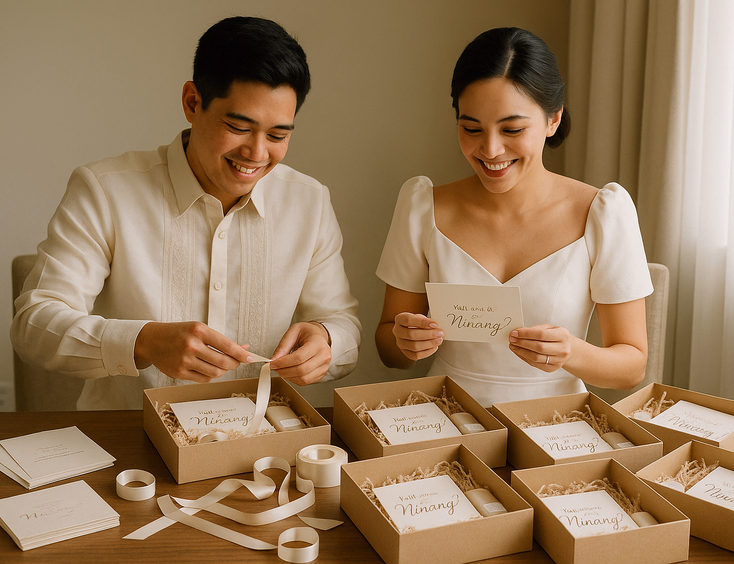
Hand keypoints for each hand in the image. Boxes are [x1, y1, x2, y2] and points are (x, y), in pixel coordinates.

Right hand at [134, 321, 252, 382]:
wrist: (151, 341)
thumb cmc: (178, 333)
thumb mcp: (199, 329)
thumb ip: (219, 340)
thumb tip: (242, 348)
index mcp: (199, 331)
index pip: (227, 345)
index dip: (241, 353)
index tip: (249, 357)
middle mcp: (192, 346)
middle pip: (223, 362)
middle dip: (235, 363)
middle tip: (238, 362)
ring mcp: (185, 361)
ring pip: (216, 372)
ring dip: (223, 370)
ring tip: (221, 364)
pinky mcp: (179, 373)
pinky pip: (204, 379)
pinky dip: (211, 375)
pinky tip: (209, 368)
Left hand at [269, 322, 331, 384]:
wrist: (318, 336)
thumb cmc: (307, 333)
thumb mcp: (293, 332)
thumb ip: (283, 346)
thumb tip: (274, 360)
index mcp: (318, 343)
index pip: (298, 358)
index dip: (283, 363)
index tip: (273, 363)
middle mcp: (324, 356)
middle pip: (301, 370)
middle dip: (284, 371)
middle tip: (275, 368)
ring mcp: (324, 367)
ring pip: (303, 379)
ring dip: (288, 377)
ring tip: (281, 370)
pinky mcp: (321, 374)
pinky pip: (306, 382)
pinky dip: (294, 379)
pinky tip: (290, 372)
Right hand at [392, 312, 443, 360]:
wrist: (412, 330)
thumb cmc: (417, 322)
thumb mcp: (420, 317)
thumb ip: (426, 321)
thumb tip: (435, 327)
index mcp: (399, 319)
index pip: (408, 320)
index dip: (422, 322)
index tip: (435, 324)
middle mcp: (397, 331)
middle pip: (411, 334)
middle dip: (428, 334)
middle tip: (440, 333)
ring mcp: (400, 343)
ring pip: (414, 346)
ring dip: (429, 344)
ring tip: (439, 340)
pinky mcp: (405, 352)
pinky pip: (416, 355)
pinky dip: (427, 352)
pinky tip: (434, 347)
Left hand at [508, 324, 572, 371]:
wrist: (568, 349)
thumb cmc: (557, 336)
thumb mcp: (550, 328)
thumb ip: (536, 329)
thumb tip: (518, 332)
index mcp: (563, 336)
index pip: (541, 334)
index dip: (526, 333)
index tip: (515, 332)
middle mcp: (563, 349)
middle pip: (538, 347)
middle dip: (522, 342)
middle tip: (511, 339)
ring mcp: (558, 361)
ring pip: (535, 357)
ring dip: (521, 351)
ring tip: (513, 345)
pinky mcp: (552, 368)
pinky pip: (534, 363)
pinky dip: (524, 357)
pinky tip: (518, 351)